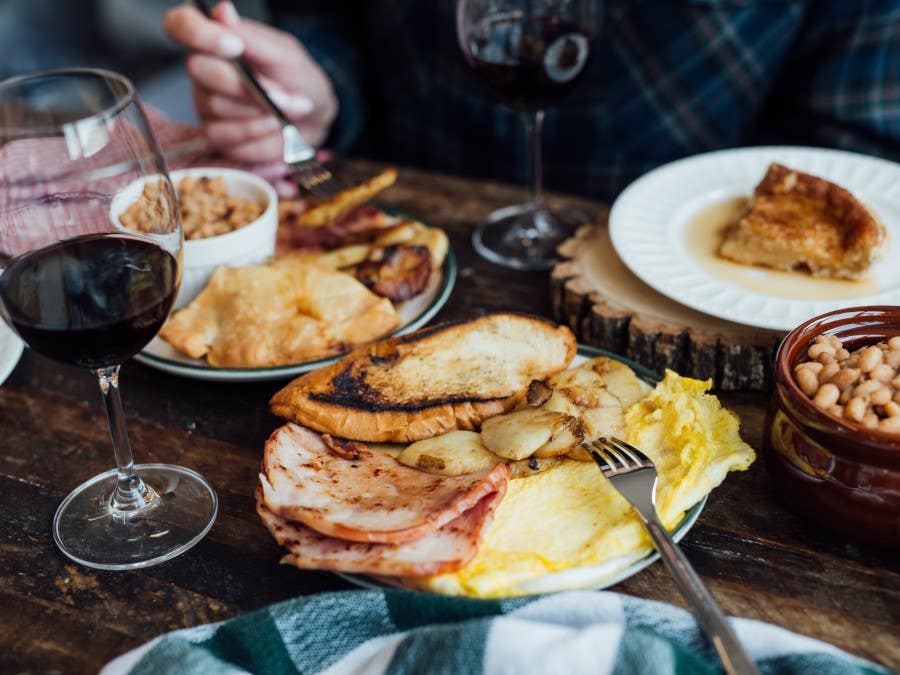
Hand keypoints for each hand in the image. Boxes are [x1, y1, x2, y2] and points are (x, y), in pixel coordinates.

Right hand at [163, 1, 337, 162]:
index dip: (198, 33)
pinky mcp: (215, 133)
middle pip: (199, 70)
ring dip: (259, 109)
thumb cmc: (296, 79)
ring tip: (289, 108)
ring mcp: (205, 102)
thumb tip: (222, 11)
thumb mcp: (284, 54)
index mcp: (214, 38)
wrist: (313, 117)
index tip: (234, 45)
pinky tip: (275, 126)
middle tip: (283, 93)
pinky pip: (223, 135)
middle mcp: (202, 68)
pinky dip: (255, 131)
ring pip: (215, 104)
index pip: (180, 25)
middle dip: (245, 84)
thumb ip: (252, 38)